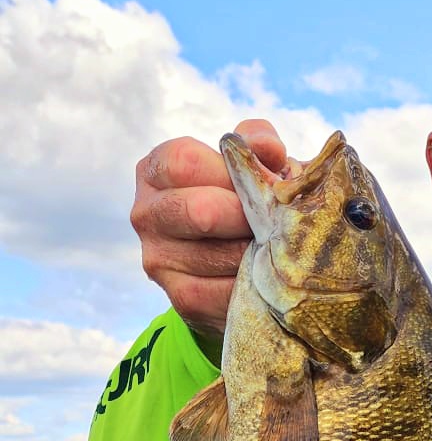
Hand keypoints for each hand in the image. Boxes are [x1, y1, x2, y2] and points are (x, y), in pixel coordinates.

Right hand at [130, 117, 287, 339]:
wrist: (234, 261)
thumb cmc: (242, 198)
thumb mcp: (249, 163)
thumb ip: (258, 142)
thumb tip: (267, 149)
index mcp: (155, 170)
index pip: (185, 162)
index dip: (231, 173)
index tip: (260, 182)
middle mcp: (146, 213)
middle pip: (201, 212)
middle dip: (249, 217)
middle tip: (275, 221)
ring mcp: (158, 259)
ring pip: (219, 256)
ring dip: (258, 253)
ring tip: (276, 246)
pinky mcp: (180, 298)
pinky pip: (225, 293)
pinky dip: (255, 285)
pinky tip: (267, 274)